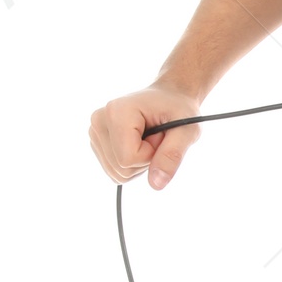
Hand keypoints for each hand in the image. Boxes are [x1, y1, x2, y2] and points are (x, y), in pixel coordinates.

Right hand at [88, 84, 204, 188]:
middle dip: (145, 159)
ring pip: (117, 173)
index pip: (128, 159)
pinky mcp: (97, 142)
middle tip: (156, 136)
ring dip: (139, 163)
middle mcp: (99, 120)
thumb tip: (156, 184)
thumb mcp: (187, 132)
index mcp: (116, 112)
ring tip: (149, 138)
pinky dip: (131, 164)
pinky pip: (115, 171)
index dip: (151, 154)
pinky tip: (139, 143)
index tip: (160, 134)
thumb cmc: (179, 109)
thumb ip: (171, 156)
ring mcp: (95, 131)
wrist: (170, 96)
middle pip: (121, 169)